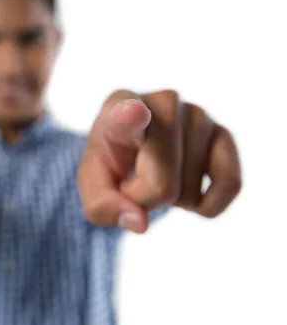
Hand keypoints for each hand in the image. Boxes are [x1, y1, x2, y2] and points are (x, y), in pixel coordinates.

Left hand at [78, 90, 241, 232]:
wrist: (134, 149)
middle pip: (161, 186)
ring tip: (157, 175)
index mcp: (117, 108)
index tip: (133, 112)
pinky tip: (187, 191)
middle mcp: (163, 102)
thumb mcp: (93, 187)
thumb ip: (103, 207)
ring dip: (171, 201)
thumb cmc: (111, 165)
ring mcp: (198, 115)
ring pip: (190, 192)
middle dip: (145, 200)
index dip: (131, 117)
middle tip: (133, 181)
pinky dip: (208, 206)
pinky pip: (230, 185)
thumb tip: (140, 223)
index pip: (126, 113)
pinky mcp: (224, 133)